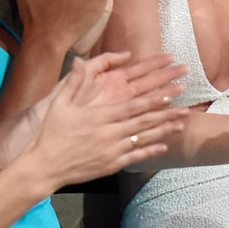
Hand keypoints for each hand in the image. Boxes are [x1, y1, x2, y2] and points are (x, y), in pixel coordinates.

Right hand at [27, 56, 190, 187]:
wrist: (43, 167)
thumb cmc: (50, 134)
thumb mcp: (59, 104)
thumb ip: (74, 82)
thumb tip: (81, 60)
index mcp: (99, 117)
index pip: (132, 106)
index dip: (153, 100)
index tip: (169, 94)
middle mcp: (109, 133)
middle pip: (143, 121)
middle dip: (166, 113)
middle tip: (185, 106)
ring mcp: (111, 151)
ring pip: (143, 138)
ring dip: (164, 130)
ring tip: (181, 124)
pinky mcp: (111, 165)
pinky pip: (135, 157)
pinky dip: (151, 151)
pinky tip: (164, 146)